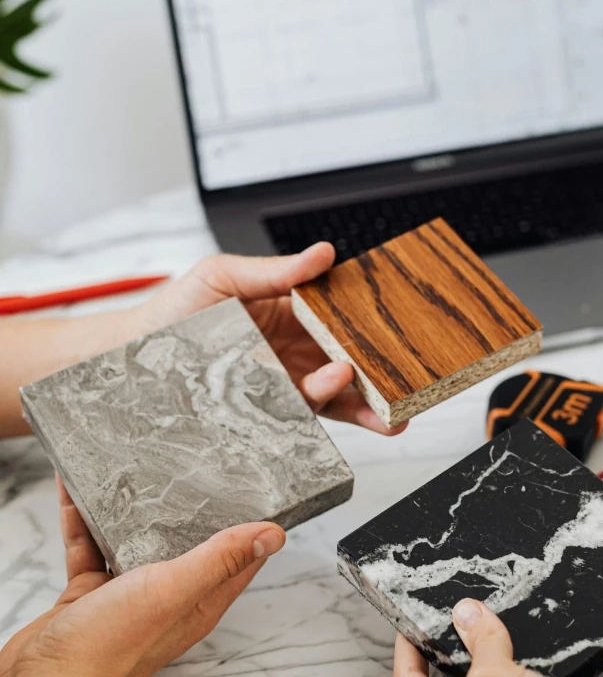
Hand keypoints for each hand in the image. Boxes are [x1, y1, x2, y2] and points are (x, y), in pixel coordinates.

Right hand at [0, 478, 285, 676]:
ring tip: (123, 468)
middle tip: (187, 466)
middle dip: (184, 506)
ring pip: (132, 540)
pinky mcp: (90, 594)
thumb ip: (220, 560)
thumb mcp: (174, 590)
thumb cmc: (109, 647)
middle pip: (184, 543)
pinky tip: (74, 493)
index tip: (255, 490)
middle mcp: (166, 598)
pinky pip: (89, 548)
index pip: (237, 559)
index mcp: (198, 601)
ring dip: (127, 509)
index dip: (249, 527)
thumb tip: (274, 535)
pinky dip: (83, 521)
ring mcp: (127, 596)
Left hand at [130, 244, 403, 435]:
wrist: (128, 358)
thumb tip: (323, 254)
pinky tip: (344, 421)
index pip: (341, 322)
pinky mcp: (263, 414)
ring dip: (363, 407)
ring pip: (333, 398)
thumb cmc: (173, 312)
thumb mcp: (222, 276)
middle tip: (401, 390)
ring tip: (385, 415)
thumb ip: (273, 271)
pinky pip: (302, 420)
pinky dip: (327, 422)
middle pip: (346, 365)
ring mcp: (279, 386)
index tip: (394, 337)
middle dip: (379, 380)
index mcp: (290, 315)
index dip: (371, 331)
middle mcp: (292, 353)